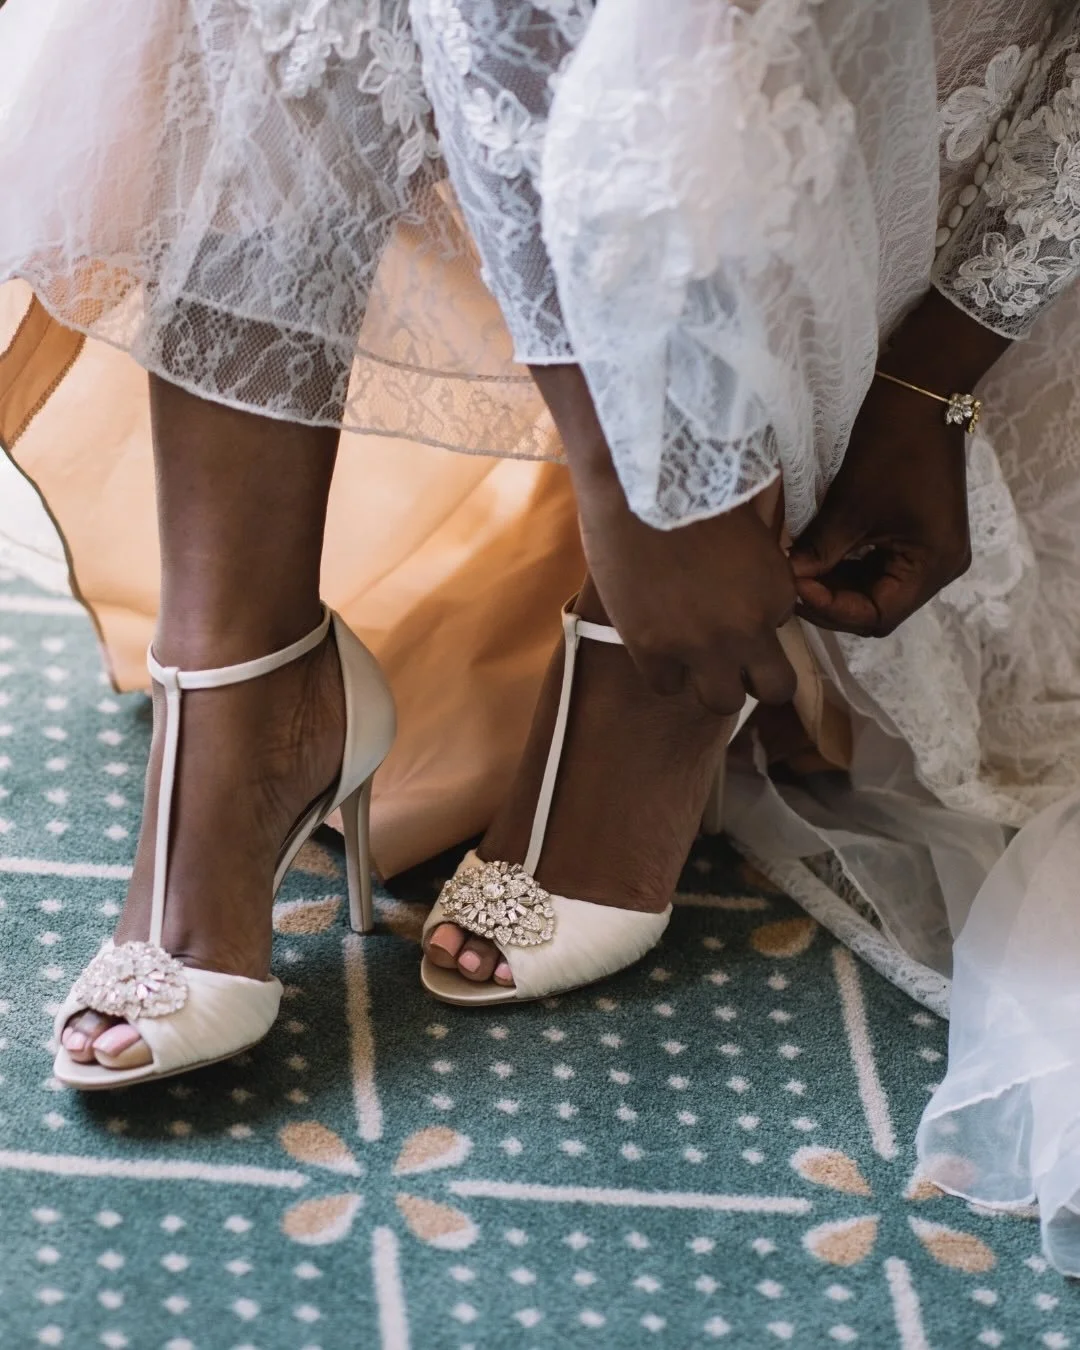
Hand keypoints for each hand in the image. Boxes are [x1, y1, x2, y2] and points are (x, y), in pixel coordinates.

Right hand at [531, 365, 796, 714]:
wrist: (637, 485)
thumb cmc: (696, 482)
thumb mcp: (750, 519)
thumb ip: (761, 555)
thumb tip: (755, 562)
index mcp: (777, 591)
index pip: (782, 628)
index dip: (758, 617)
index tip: (734, 600)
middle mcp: (748, 628)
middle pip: (775, 688)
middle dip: (756, 676)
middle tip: (731, 656)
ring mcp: (700, 646)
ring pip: (724, 702)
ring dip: (712, 683)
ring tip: (691, 657)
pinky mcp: (652, 650)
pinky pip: (667, 687)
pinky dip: (664, 671)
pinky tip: (654, 646)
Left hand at [788, 379, 970, 634]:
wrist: (920, 392)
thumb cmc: (890, 446)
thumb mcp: (851, 504)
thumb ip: (820, 549)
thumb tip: (788, 580)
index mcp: (933, 565)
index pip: (878, 615)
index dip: (833, 609)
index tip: (795, 587)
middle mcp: (939, 567)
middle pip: (878, 606)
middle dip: (831, 599)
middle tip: (789, 584)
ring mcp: (930, 551)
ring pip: (876, 588)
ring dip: (836, 585)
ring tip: (798, 572)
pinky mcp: (918, 535)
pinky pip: (880, 565)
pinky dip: (847, 566)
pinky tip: (817, 558)